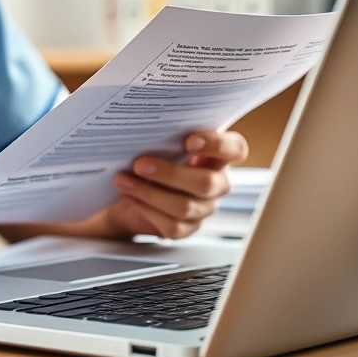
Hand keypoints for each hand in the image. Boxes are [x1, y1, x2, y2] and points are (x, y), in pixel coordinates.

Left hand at [102, 131, 248, 238]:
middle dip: (170, 173)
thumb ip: (163, 136)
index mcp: (216, 156)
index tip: (188, 141)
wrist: (131, 188)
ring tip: (122, 180)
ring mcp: (204, 208)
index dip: (217, 145)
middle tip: (139, 164)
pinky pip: (171, 225)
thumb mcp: (159, 143)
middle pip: (206, 183)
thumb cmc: (151, 157)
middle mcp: (217, 183)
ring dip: (149, 193)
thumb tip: (145, 128)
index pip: (235, 149)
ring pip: (184, 206)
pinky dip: (145, 209)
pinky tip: (129, 196)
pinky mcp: (187, 228)